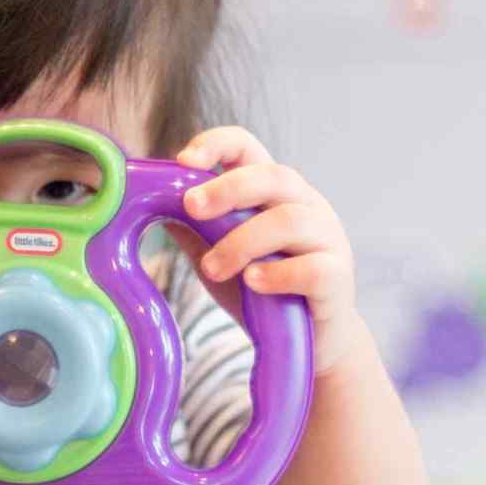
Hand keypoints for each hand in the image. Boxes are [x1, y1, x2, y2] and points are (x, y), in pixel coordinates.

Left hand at [175, 126, 363, 379]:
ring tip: (212, 268)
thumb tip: (147, 206)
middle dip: (227, 188)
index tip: (183, 160)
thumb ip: (193, 231)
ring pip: (289, 220)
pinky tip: (252, 283)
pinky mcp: (338, 278)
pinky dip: (277, 274)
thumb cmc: (262, 291)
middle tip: (191, 207)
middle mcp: (306, 205)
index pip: (248, 147)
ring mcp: (328, 238)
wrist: (310, 341)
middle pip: (273, 176)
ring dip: (242, 242)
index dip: (217, 143)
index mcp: (273, 192)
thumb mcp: (219, 256)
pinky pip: (313, 268)